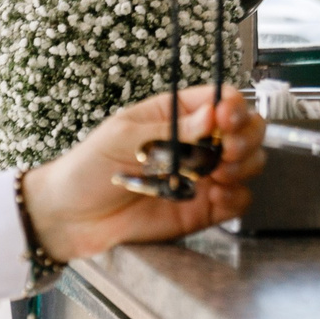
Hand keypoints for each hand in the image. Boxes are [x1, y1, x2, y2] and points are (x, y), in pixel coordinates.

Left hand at [22, 86, 265, 263]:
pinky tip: (217, 195)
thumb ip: (171, 129)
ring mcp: (201, 177)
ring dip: (244, 165)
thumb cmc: (88, 169)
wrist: (71, 218)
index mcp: (174, 115)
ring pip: (248, 163)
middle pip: (245, 129)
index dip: (232, 107)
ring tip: (220, 173)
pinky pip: (237, 201)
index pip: (221, 100)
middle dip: (245, 136)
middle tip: (227, 149)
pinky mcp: (202, 209)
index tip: (225, 119)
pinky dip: (236, 197)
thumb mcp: (124, 138)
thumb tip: (211, 114)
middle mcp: (194, 143)